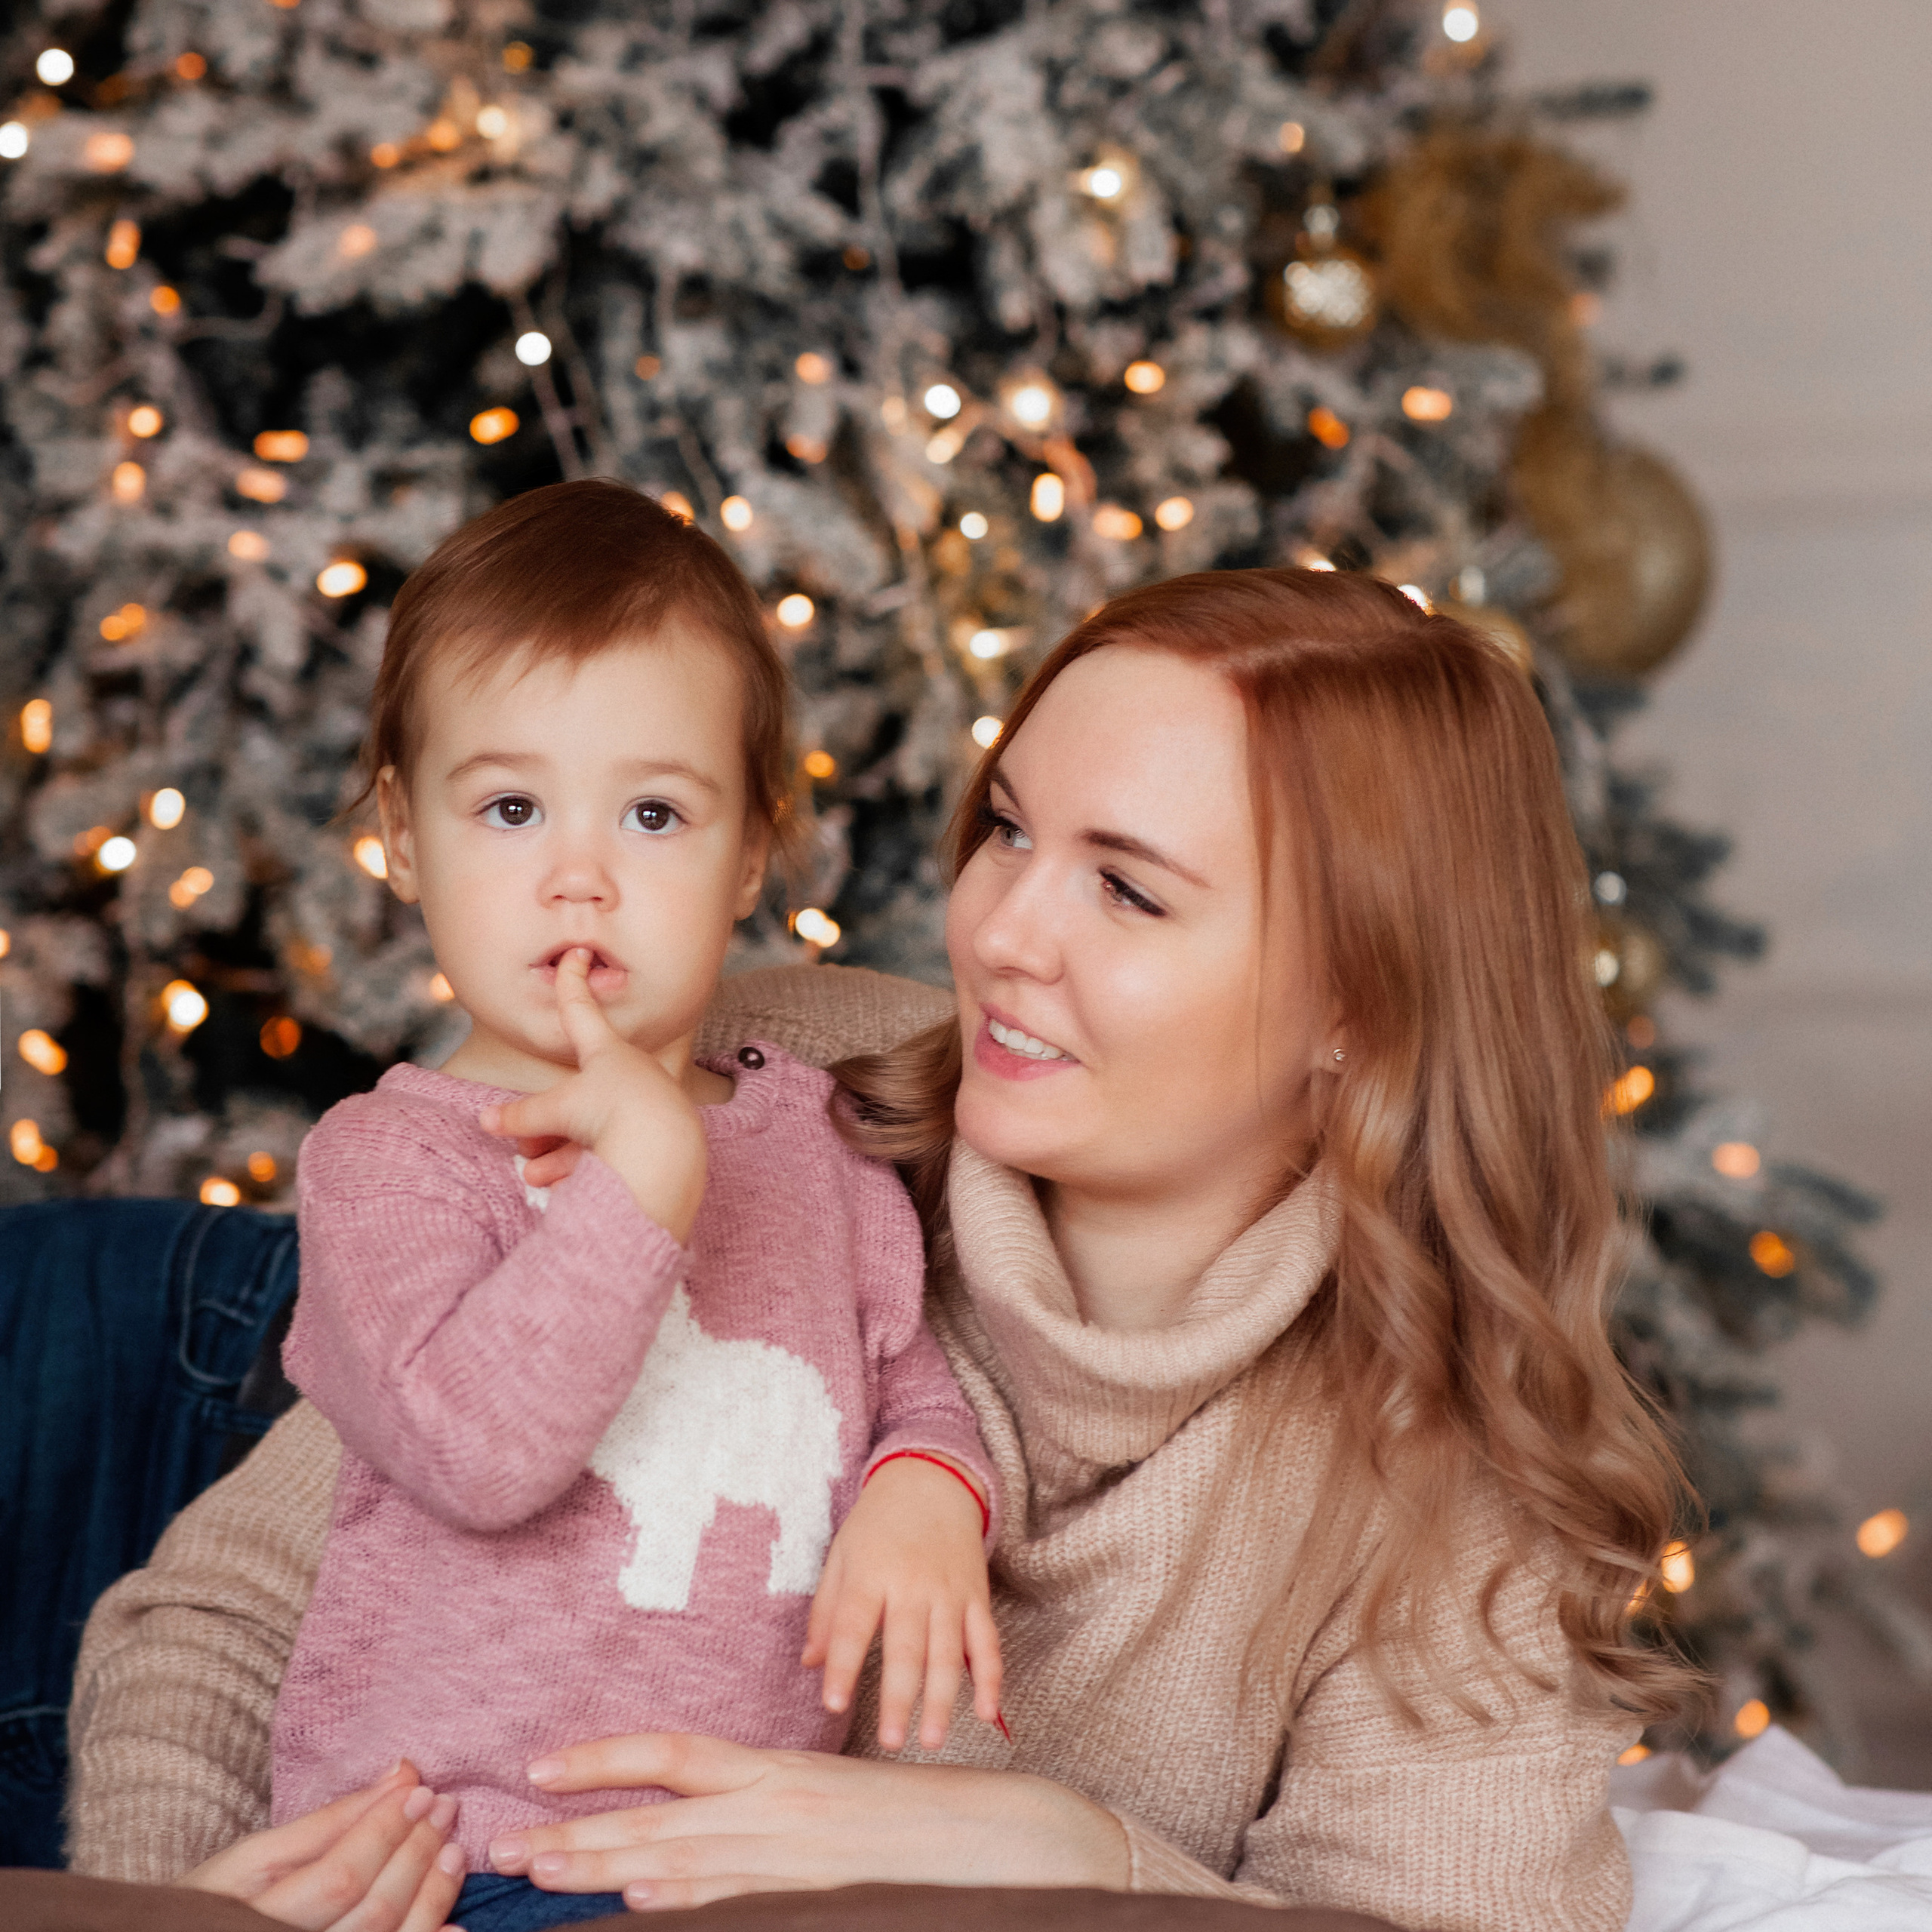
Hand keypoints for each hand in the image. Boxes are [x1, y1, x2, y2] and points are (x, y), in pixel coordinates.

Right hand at [182, 1760, 465, 1930]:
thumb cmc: (212, 1903)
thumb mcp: (254, 1857)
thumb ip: (329, 1821)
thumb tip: (402, 1775)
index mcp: (254, 1920)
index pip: (342, 1875)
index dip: (387, 1830)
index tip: (421, 1788)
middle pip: (373, 1911)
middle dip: (417, 1854)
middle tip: (446, 1808)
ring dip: (432, 1895)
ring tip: (454, 1852)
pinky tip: (457, 1925)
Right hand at [478, 947, 706, 1240]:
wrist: (667, 1152)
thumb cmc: (614, 1115)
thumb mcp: (559, 1111)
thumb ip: (522, 1116)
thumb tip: (486, 1121)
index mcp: (607, 1050)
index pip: (580, 1009)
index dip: (572, 981)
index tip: (576, 953)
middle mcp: (628, 1072)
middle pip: (578, 1088)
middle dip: (546, 1121)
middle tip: (524, 1145)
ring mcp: (645, 1105)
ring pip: (591, 1126)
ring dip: (556, 1151)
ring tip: (534, 1173)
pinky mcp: (655, 1139)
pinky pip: (611, 1150)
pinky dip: (580, 1166)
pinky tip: (557, 1187)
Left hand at [487, 1732, 1129, 1911]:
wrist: (993, 1841)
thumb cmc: (907, 1818)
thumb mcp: (824, 1795)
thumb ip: (753, 1807)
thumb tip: (667, 1852)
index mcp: (776, 1771)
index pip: (670, 1753)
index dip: (600, 1759)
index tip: (538, 1768)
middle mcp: (773, 1810)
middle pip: (654, 1818)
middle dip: (574, 1833)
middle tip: (505, 1848)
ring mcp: (788, 1862)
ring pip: (674, 1866)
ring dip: (602, 1872)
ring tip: (540, 1878)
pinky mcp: (808, 1899)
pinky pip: (727, 1903)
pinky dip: (676, 1905)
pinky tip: (633, 1905)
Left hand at [804, 1456, 1000, 1751]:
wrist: (933, 1481)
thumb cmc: (878, 1523)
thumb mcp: (841, 1554)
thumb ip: (826, 1610)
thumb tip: (809, 1662)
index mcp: (871, 1573)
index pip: (854, 1625)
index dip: (843, 1665)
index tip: (833, 1704)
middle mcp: (913, 1585)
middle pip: (907, 1648)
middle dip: (899, 1697)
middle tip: (891, 1741)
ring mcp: (950, 1592)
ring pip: (949, 1653)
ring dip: (942, 1700)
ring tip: (930, 1739)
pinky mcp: (977, 1597)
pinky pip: (988, 1643)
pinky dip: (990, 1678)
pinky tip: (986, 1713)